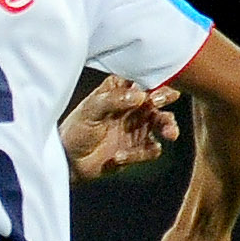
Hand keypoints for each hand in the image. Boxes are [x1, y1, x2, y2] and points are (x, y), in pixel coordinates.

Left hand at [63, 75, 180, 182]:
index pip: (142, 79)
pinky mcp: (139, 149)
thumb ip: (113, 100)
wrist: (69, 161)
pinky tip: (118, 156)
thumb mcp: (90, 110)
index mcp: (121, 91)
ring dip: (169, 126)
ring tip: (169, 134)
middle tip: (159, 102)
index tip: (151, 86)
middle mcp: (134, 107)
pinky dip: (138, 154)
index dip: (152, 79)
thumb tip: (139, 95)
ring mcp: (139, 127)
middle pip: (159, 98)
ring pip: (164, 122)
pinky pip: (151, 150)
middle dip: (165, 98)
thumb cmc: (76, 129)